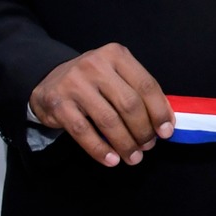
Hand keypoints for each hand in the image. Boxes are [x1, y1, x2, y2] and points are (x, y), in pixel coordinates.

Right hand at [28, 43, 174, 166]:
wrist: (48, 80)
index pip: (146, 85)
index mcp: (116, 55)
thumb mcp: (116, 75)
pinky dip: (100, 149)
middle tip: (148, 146)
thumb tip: (165, 122)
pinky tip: (111, 160)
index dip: (159, 111)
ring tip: (133, 157)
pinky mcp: (57, 103)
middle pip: (129, 104)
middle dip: (143, 130)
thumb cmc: (92, 81)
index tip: (166, 132)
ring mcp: (74, 84)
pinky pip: (83, 131)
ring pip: (108, 120)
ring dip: (125, 144)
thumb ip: (138, 92)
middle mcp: (95, 65)